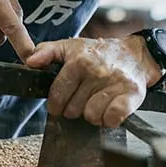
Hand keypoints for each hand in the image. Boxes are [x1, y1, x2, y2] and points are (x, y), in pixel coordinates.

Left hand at [25, 36, 160, 127]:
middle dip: (75, 108)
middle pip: (73, 110)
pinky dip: (109, 119)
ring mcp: (115, 84)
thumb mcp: (71, 47)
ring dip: (93, 115)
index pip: (57, 96)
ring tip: (97, 102)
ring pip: (91, 116)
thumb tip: (30, 61)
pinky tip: (110, 109)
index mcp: (78, 62)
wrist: (135, 54)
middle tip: (83, 98)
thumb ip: (46, 52)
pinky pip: (112, 119)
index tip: (60, 104)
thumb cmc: (99, 53)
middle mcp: (97, 72)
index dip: (56, 104)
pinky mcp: (131, 95)